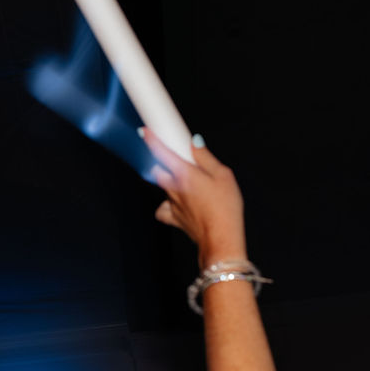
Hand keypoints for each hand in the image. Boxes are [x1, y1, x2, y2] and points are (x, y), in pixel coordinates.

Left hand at [139, 128, 247, 266]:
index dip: (151, 140)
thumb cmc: (225, 208)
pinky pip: (163, 209)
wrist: (220, 238)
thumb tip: (194, 143)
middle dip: (164, 164)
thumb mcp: (223, 175)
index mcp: (185, 174)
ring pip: (162, 189)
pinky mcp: (173, 219)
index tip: (144, 132)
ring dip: (170, 184)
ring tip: (188, 186)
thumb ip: (205, 158)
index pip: (162, 153)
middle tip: (180, 163)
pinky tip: (178, 205)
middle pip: (158, 171)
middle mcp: (174, 189)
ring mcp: (172, 204)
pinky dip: (167, 205)